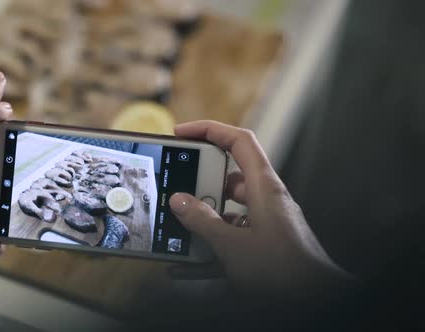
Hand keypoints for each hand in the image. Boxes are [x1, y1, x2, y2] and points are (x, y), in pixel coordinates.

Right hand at [169, 121, 353, 298]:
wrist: (314, 300)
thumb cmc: (284, 271)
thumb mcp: (232, 245)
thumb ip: (203, 222)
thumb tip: (179, 201)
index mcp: (264, 187)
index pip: (239, 141)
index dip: (210, 130)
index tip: (183, 134)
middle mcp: (266, 199)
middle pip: (228, 176)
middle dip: (200, 185)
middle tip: (177, 193)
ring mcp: (265, 221)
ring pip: (228, 208)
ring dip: (204, 218)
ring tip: (180, 229)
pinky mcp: (263, 242)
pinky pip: (232, 234)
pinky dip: (212, 244)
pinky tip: (189, 262)